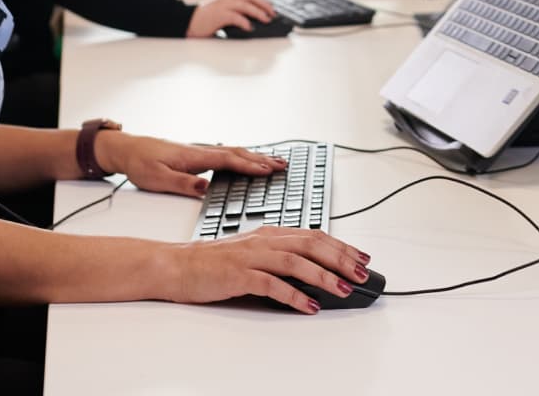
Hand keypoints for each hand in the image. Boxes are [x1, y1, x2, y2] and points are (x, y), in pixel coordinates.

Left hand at [96, 134, 282, 195]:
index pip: (229, 160)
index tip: (268, 171)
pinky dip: (242, 156)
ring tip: (273, 161)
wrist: (125, 149)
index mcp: (194, 157)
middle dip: (261, 159)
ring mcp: (199, 152)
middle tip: (282, 164)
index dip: (250, 166)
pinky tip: (246, 159)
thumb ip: (183, 183)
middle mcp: (200, 151)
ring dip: (255, 156)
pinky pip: (226, 153)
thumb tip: (205, 187)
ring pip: (233, 152)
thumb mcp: (157, 179)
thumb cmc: (139, 163)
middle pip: (238, 153)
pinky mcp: (196, 155)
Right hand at [164, 227, 372, 313]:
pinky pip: (272, 284)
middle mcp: (264, 240)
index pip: (314, 235)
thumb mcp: (252, 253)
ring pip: (296, 261)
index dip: (341, 246)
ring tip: (343, 288)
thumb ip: (280, 257)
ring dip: (324, 276)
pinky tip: (308, 305)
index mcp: (270, 233)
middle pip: (311, 244)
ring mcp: (251, 257)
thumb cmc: (214, 263)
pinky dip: (294, 295)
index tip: (362, 257)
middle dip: (341, 259)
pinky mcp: (238, 275)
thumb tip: (314, 271)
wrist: (176, 265)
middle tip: (361, 273)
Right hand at [185, 0, 276, 37]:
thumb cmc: (205, 18)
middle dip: (265, 5)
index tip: (271, 8)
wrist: (186, 20)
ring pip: (246, 6)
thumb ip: (236, 12)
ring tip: (266, 20)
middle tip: (273, 14)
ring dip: (258, 13)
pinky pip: (235, 17)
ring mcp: (223, 5)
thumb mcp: (223, 11)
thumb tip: (253, 21)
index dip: (263, 0)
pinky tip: (250, 28)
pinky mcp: (218, 15)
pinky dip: (244, 22)